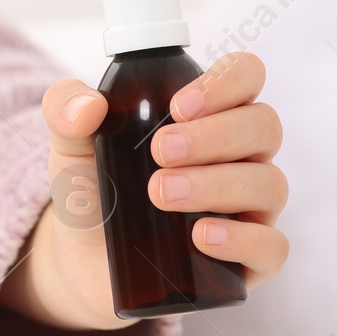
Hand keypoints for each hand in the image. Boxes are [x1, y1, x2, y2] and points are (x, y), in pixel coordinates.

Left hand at [0, 51, 289, 330]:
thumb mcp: (70, 143)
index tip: (177, 105)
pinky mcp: (246, 259)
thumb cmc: (92, 185)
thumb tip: (87, 106)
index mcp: (210, 113)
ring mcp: (249, 207)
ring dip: (216, 184)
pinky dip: (242, 239)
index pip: (246, 76)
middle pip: (262, 126)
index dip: (226, 82)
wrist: (79, 257)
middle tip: (159, 151)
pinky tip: (201, 236)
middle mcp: (241, 155)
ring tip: (160, 193)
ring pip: (268, 184)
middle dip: (213, 136)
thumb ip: (65, 111)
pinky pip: (272, 247)